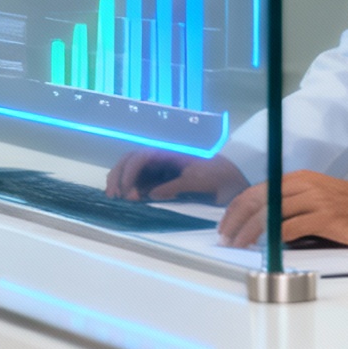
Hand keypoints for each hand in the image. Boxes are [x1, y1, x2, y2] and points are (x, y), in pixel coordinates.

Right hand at [106, 150, 244, 204]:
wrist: (234, 175)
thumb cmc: (217, 175)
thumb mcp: (198, 181)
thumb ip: (174, 186)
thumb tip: (150, 194)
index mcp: (168, 151)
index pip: (140, 157)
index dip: (129, 173)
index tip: (127, 192)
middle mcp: (160, 156)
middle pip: (130, 159)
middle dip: (118, 175)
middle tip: (113, 196)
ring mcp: (159, 166)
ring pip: (132, 168)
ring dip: (120, 179)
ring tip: (114, 196)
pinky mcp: (161, 176)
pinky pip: (140, 178)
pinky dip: (129, 185)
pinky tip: (125, 196)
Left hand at [218, 170, 347, 247]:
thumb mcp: (316, 195)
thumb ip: (292, 204)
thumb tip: (263, 225)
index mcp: (296, 180)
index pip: (256, 191)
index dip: (236, 209)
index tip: (225, 225)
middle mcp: (301, 185)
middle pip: (257, 200)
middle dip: (236, 220)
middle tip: (225, 238)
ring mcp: (313, 200)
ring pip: (270, 213)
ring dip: (249, 231)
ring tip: (239, 245)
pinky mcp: (324, 217)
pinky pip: (290, 227)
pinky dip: (273, 238)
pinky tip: (265, 247)